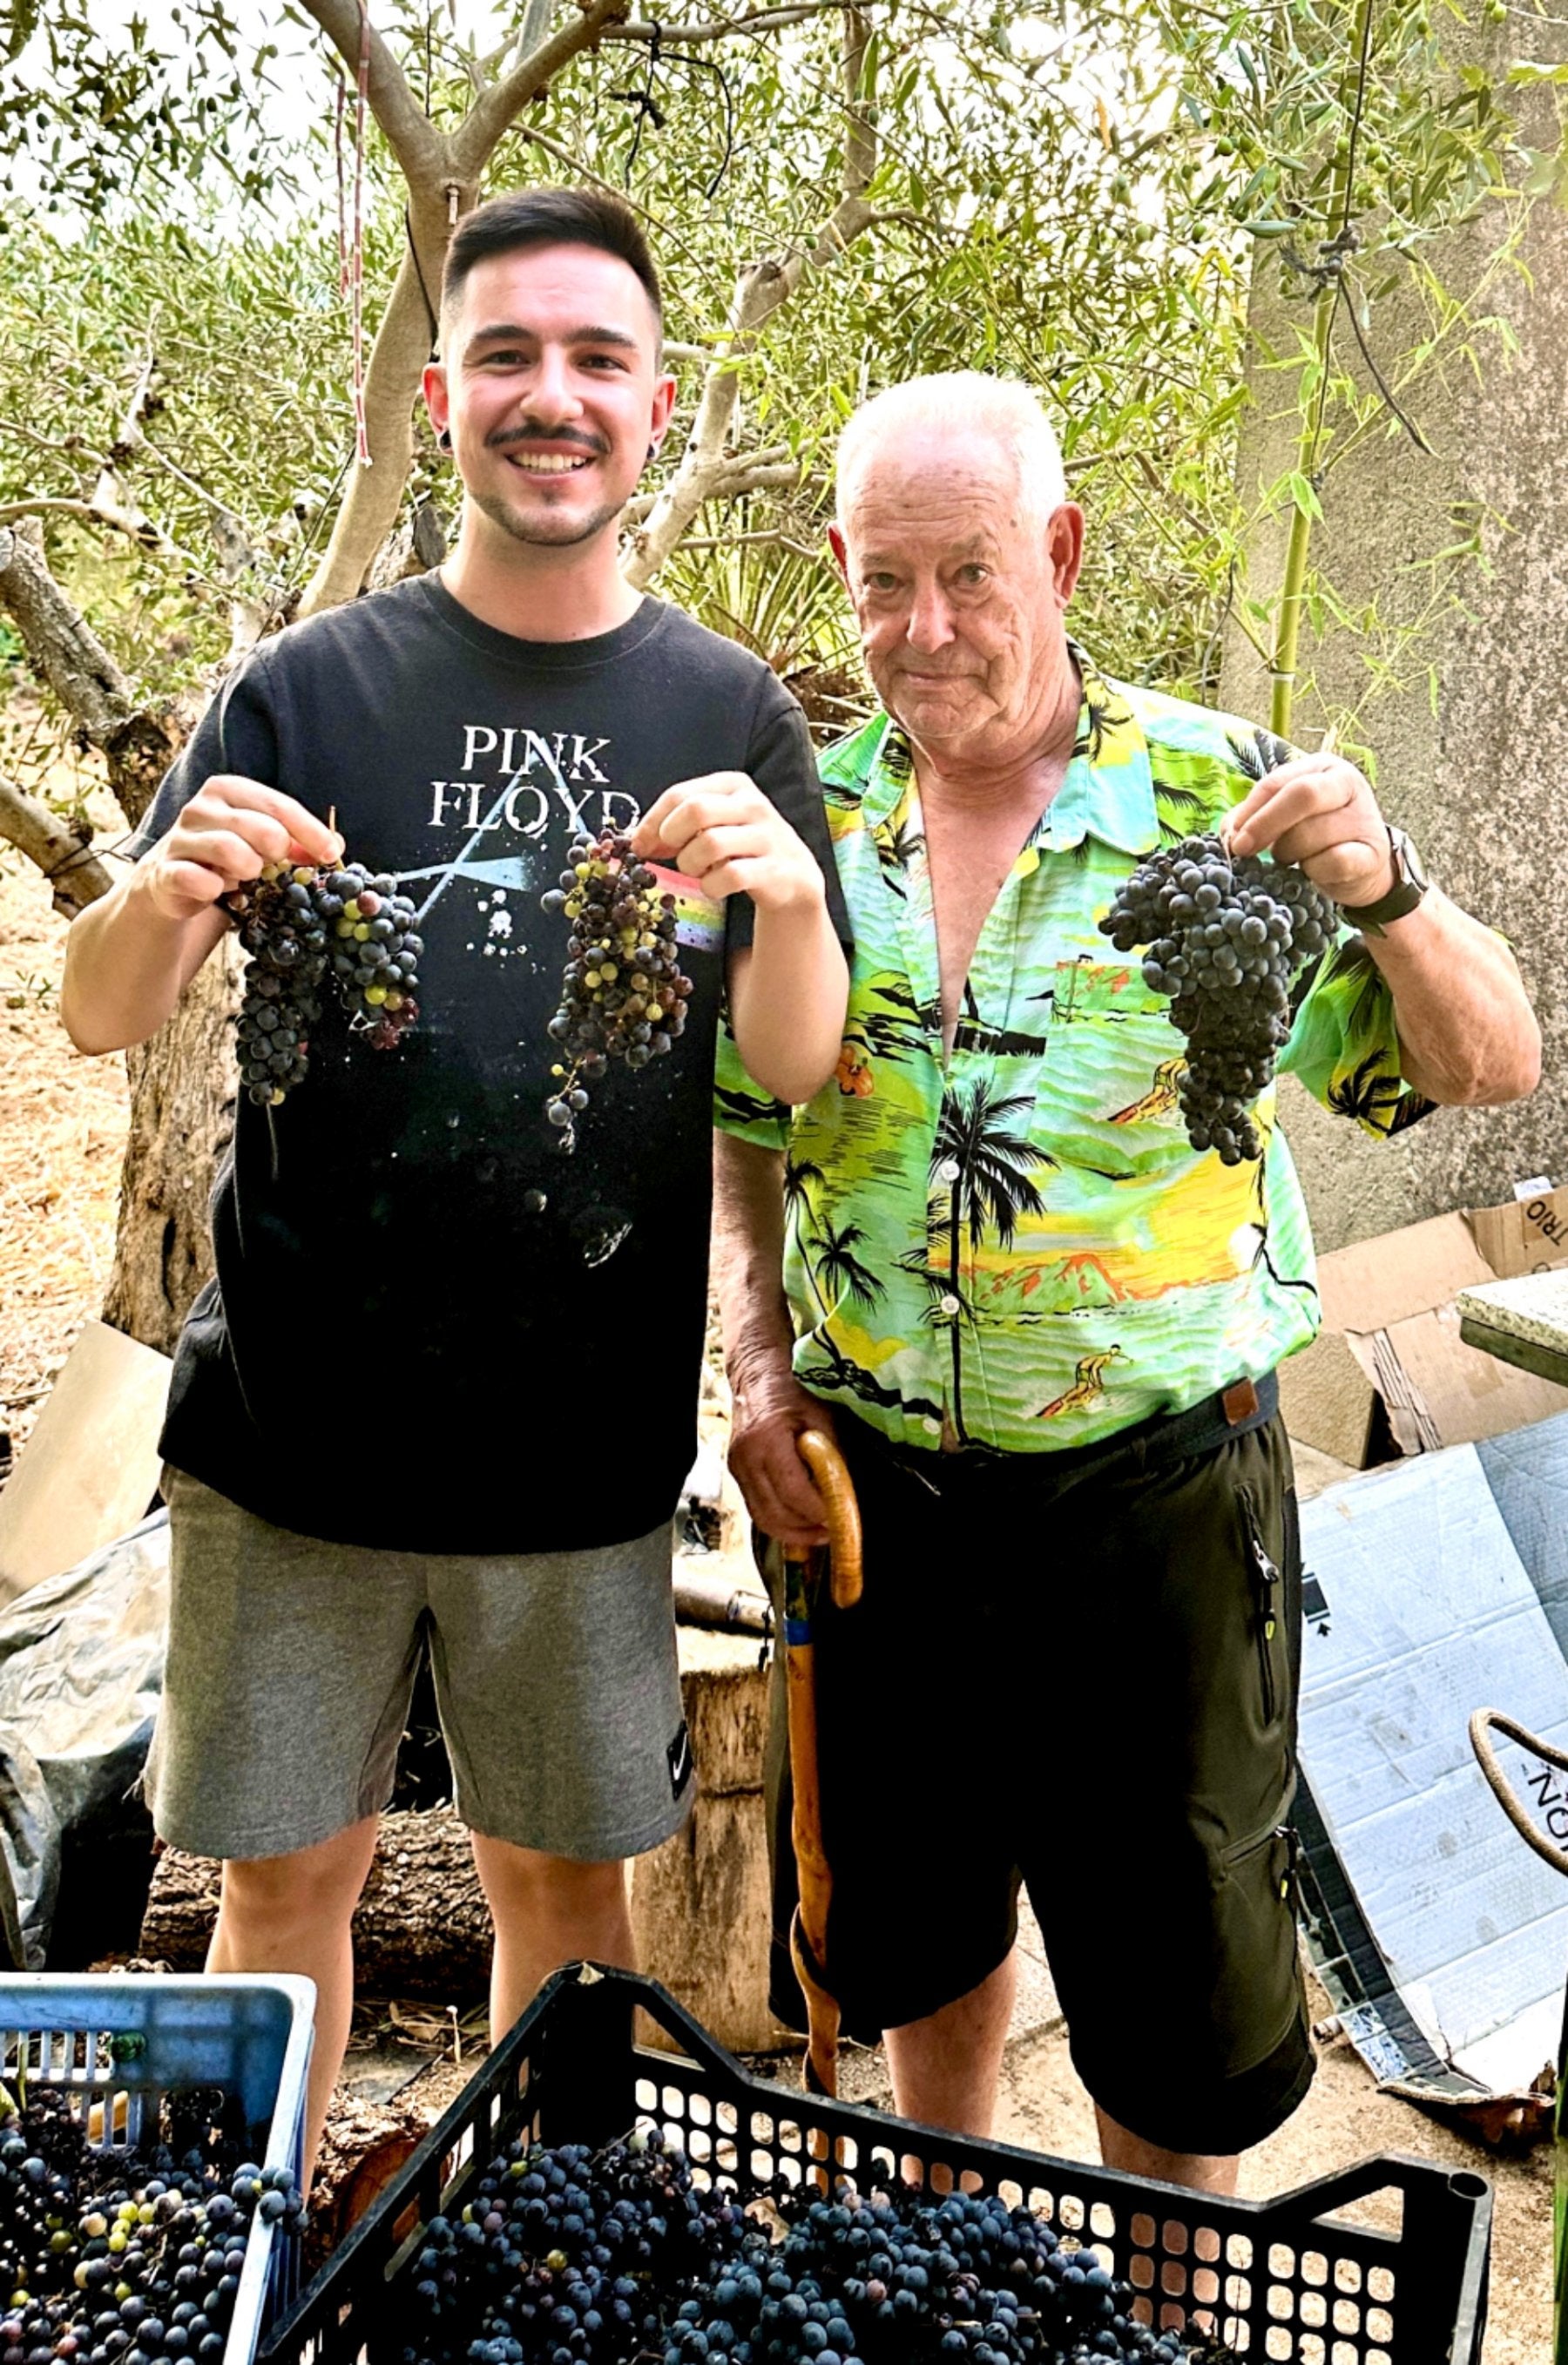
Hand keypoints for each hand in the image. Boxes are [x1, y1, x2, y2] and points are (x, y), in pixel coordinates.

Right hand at [144, 776, 344, 923]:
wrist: (174, 880)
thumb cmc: (227, 856)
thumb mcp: (264, 843)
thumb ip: (298, 842)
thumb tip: (335, 847)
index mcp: (229, 790)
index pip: (280, 805)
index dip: (311, 832)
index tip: (330, 855)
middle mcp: (201, 807)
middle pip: (261, 827)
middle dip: (277, 851)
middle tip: (272, 865)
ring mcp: (180, 838)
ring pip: (229, 850)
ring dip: (249, 870)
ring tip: (246, 876)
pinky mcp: (165, 870)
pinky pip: (196, 879)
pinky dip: (214, 889)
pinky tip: (219, 890)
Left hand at [632, 772, 825, 914]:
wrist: (791, 876)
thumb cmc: (740, 847)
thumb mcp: (712, 824)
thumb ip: (676, 824)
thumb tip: (635, 840)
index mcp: (733, 785)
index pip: (679, 794)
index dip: (652, 822)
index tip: (640, 845)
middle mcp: (753, 804)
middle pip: (695, 811)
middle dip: (674, 837)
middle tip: (673, 854)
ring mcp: (767, 836)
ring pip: (710, 844)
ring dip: (692, 865)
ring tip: (699, 871)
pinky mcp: (775, 869)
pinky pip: (729, 877)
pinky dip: (712, 886)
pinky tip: (716, 886)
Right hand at [728, 1370, 835, 1548]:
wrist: (759, 1375)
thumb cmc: (794, 1390)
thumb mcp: (823, 1417)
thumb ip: (832, 1457)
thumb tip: (846, 1494)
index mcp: (767, 1438)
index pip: (793, 1491)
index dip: (818, 1511)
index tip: (839, 1519)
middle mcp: (746, 1457)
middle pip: (774, 1514)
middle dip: (806, 1532)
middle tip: (834, 1533)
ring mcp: (737, 1468)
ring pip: (763, 1519)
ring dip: (793, 1534)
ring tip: (820, 1533)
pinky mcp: (737, 1474)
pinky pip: (758, 1509)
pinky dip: (781, 1522)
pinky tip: (802, 1521)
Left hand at [1225, 753, 1395, 907]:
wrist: (1362, 869)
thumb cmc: (1316, 837)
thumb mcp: (1284, 818)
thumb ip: (1254, 817)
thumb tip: (1230, 833)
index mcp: (1322, 767)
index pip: (1276, 782)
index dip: (1250, 811)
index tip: (1233, 838)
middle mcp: (1347, 783)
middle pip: (1301, 796)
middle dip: (1265, 825)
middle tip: (1244, 850)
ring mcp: (1364, 816)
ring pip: (1311, 834)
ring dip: (1290, 854)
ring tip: (1294, 858)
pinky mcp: (1373, 852)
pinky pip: (1332, 862)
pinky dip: (1314, 871)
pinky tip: (1314, 871)